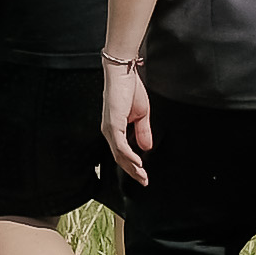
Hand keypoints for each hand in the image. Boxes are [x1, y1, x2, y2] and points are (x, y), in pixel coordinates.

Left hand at [98, 59, 153, 174]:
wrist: (123, 73)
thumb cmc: (130, 90)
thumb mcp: (141, 115)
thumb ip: (142, 132)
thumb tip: (146, 148)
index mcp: (115, 129)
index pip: (122, 153)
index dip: (132, 166)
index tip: (143, 175)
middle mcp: (109, 131)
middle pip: (119, 158)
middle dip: (133, 172)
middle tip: (144, 181)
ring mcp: (110, 128)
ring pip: (119, 155)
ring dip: (132, 167)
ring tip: (142, 175)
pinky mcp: (113, 124)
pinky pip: (121, 146)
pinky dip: (129, 156)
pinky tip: (138, 163)